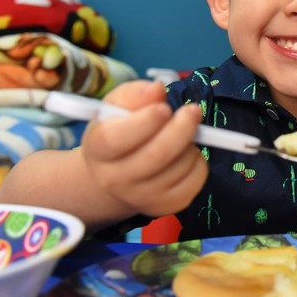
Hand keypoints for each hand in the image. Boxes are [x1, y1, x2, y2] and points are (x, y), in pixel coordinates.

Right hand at [79, 80, 207, 217]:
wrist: (117, 172)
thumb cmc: (119, 129)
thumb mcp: (118, 105)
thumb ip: (135, 94)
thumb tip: (156, 90)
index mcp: (98, 149)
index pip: (118, 139)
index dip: (146, 122)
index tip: (164, 107)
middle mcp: (114, 179)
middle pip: (156, 156)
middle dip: (182, 128)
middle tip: (193, 110)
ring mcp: (140, 197)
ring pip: (180, 166)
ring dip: (190, 143)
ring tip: (180, 134)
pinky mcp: (165, 206)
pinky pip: (195, 180)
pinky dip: (199, 162)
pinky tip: (185, 153)